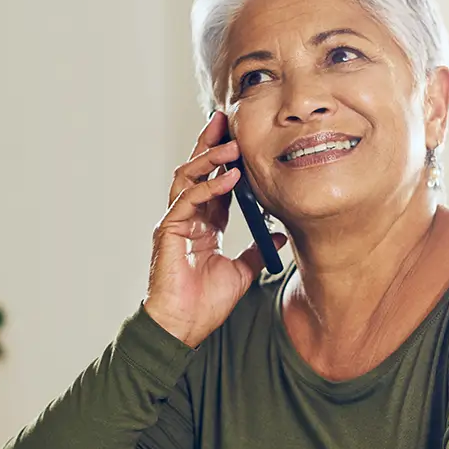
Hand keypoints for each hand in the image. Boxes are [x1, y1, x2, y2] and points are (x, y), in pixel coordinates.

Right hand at [143, 112, 287, 347]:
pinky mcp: (169, 230)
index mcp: (203, 224)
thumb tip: (279, 234)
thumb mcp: (242, 272)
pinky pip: (188, 199)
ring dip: (210, 158)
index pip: (215, 182)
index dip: (227, 161)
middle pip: (197, 170)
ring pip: (188, 177)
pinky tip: (229, 177)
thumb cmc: (205, 304)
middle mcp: (187, 217)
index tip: (242, 139)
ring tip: (232, 145)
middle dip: (210, 144)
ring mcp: (175, 222)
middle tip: (226, 120)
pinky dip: (208, 186)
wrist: (184, 327)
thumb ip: (256, 250)